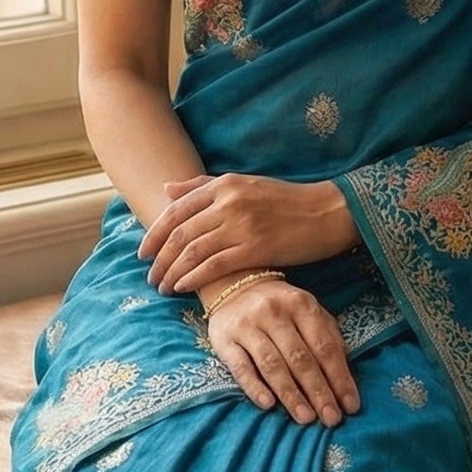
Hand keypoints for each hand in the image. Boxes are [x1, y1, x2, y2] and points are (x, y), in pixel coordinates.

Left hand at [137, 171, 354, 296]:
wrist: (328, 212)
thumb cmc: (286, 201)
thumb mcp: (244, 183)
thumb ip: (204, 186)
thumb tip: (167, 189)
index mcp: (223, 185)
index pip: (176, 210)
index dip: (154, 234)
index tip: (144, 252)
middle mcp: (228, 202)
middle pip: (180, 233)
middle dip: (159, 258)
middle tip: (150, 276)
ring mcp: (242, 224)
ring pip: (193, 251)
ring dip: (172, 271)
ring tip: (163, 287)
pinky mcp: (256, 247)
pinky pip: (214, 265)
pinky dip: (194, 277)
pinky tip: (183, 287)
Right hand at [203, 278, 361, 426]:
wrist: (234, 285)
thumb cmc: (281, 308)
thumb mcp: (309, 313)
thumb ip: (328, 339)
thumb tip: (345, 379)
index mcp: (302, 305)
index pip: (325, 347)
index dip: (340, 378)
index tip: (350, 406)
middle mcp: (274, 313)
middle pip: (300, 359)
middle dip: (319, 392)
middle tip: (331, 419)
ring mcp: (247, 326)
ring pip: (272, 365)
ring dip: (291, 395)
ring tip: (306, 418)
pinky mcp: (224, 340)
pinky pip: (241, 367)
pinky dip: (254, 386)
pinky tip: (268, 404)